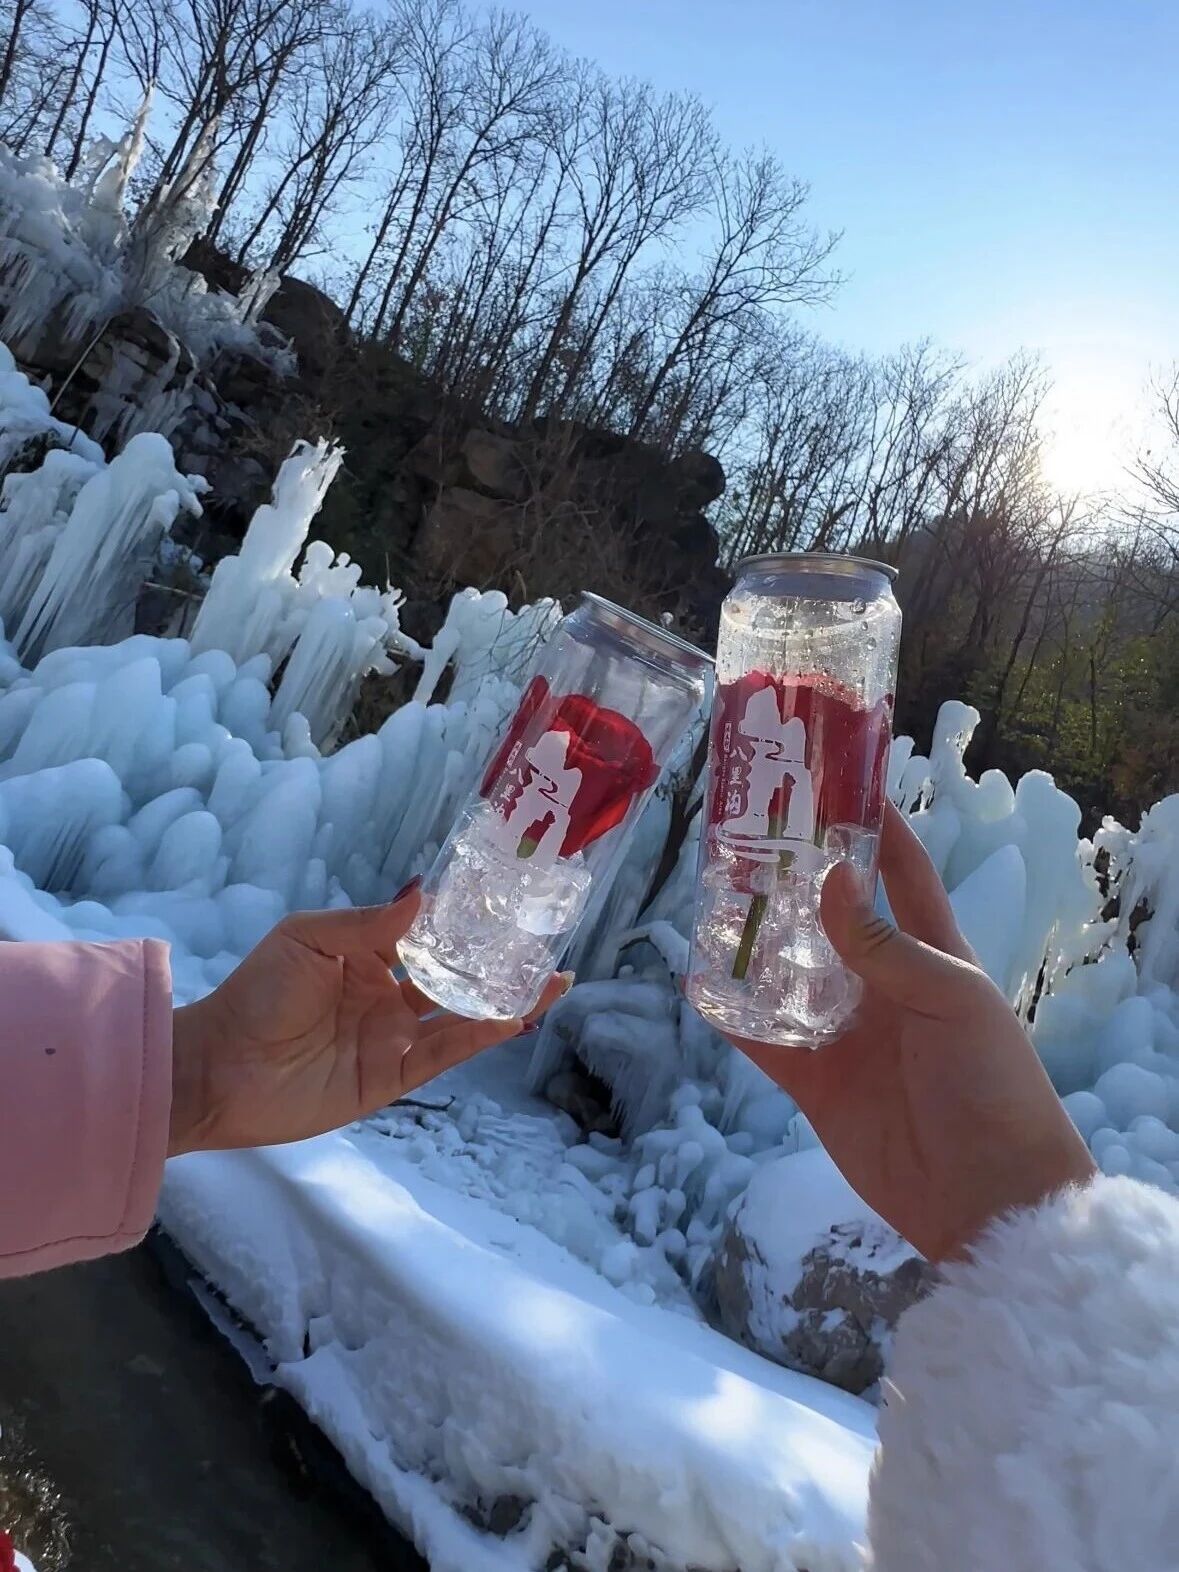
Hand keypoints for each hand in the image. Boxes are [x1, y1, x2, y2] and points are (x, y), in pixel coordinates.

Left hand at [168, 886, 569, 1155]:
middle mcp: (386, 996)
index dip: (466, 921)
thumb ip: (370, 923)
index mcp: (365, 957)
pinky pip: (444, 1054)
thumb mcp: (308, 938)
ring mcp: (392, 1038)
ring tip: (553, 979)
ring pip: (461, 1014)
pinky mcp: (392, 1077)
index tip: (510, 899)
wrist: (219, 1068)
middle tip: (547, 941)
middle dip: (500, 962)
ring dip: (505, 999)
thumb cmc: (256, 993)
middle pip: (455, 975)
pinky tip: (511, 1016)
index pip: (427, 935)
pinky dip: (479, 1034)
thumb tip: (424, 892)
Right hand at [727, 802, 1095, 1260]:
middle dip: (791, 879)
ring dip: (752, 942)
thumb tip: (832, 878)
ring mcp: (845, 1032)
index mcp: (931, 953)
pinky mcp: (814, 1082)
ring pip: (787, 973)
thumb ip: (885, 945)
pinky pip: (762, 1039)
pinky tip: (695, 983)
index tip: (833, 779)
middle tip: (740, 837)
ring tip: (706, 899)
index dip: (874, 827)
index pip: (902, 873)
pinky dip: (730, 1014)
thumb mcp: (951, 1000)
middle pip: (829, 917)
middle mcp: (883, 983)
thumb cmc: (989, 1085)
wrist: (985, 1199)